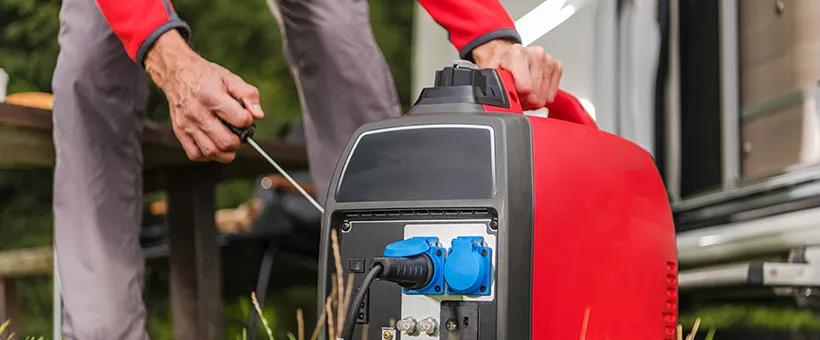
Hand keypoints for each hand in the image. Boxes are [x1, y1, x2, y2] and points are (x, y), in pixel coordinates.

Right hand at [145, 30, 263, 162]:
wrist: (177, 74)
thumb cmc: (206, 77)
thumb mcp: (230, 78)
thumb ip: (248, 95)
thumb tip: (258, 115)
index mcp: (211, 96)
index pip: (240, 120)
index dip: (248, 121)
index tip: (247, 118)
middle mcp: (197, 112)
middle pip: (226, 142)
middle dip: (240, 142)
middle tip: (241, 135)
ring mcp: (187, 124)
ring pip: (211, 151)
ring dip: (226, 153)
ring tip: (231, 143)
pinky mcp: (179, 132)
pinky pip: (195, 154)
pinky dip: (209, 155)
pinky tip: (215, 145)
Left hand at [471, 39, 562, 109]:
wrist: (505, 53)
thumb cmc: (499, 63)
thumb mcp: (489, 74)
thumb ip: (492, 85)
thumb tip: (497, 99)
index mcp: (517, 54)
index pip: (525, 88)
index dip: (517, 98)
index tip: (512, 94)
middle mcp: (535, 54)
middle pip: (536, 96)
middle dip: (525, 100)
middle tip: (516, 94)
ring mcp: (548, 59)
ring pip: (544, 97)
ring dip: (533, 98)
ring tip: (523, 90)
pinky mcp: (556, 66)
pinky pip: (551, 95)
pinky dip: (542, 95)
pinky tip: (533, 88)